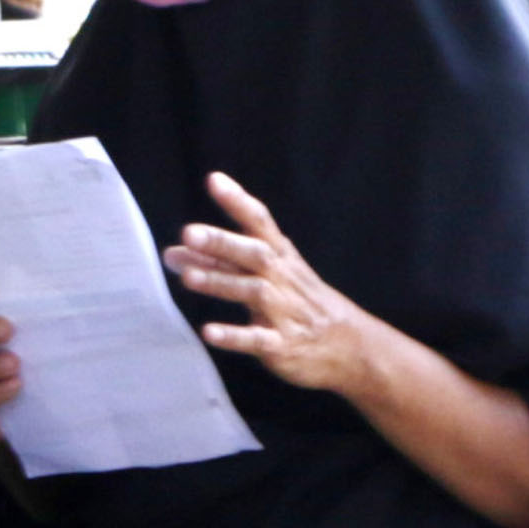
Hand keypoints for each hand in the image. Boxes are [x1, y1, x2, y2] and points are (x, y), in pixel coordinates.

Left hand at [166, 172, 384, 398]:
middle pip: (255, 254)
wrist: (355, 347)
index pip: (260, 223)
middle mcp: (283, 280)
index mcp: (281, 258)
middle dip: (223, 243)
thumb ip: (220, 263)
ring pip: (254, 292)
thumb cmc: (300, 303)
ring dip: (221, 283)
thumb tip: (173, 253)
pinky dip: (234, 336)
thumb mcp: (266, 276)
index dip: (238, 201)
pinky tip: (210, 332)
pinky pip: (258, 339)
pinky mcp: (284, 345)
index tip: (214, 180)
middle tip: (189, 232)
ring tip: (189, 277)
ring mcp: (286, 312)